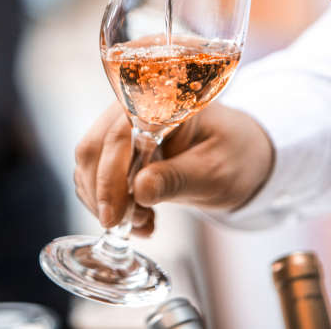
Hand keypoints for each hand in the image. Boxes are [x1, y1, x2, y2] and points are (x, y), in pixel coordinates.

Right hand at [74, 103, 273, 234]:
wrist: (240, 153)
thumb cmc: (234, 154)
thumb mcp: (215, 171)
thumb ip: (178, 179)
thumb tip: (138, 191)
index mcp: (161, 103)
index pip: (118, 136)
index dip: (109, 178)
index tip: (113, 217)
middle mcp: (135, 107)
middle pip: (94, 148)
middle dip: (104, 194)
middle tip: (129, 226)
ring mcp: (124, 126)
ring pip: (90, 163)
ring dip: (106, 201)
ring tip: (143, 222)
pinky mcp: (120, 147)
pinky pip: (97, 173)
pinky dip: (109, 201)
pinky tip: (138, 218)